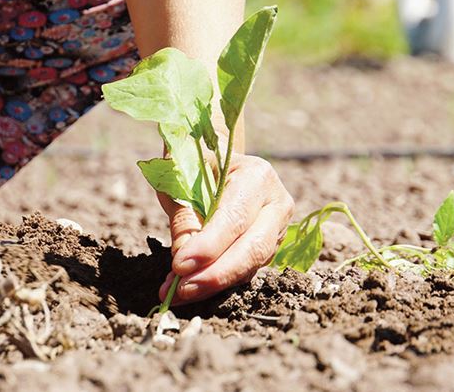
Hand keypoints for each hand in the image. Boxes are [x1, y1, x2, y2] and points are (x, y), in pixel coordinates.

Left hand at [157, 154, 293, 303]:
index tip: (180, 266)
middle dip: (217, 275)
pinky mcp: (269, 247)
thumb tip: (183, 266)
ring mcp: (277, 227)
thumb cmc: (195, 165)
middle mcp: (276, 203)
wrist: (215, 161)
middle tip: (182, 290)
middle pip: (254, 248)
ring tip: (176, 293)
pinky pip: (245, 271)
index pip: (235, 218)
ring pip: (251, 265)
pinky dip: (217, 283)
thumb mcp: (180, 181)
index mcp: (257, 176)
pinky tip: (189, 288)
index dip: (209, 246)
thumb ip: (183, 219)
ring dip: (213, 284)